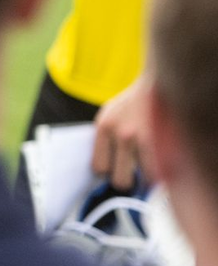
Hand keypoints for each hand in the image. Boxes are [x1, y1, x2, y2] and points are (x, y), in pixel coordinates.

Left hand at [91, 75, 154, 191]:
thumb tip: (102, 172)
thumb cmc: (131, 104)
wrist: (157, 84)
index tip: (112, 170)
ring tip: (147, 169)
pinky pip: (163, 173)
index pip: (99, 167)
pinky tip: (160, 164)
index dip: (107, 172)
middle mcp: (123, 135)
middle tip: (131, 174)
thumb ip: (105, 140)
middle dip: (126, 180)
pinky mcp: (166, 143)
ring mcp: (147, 140)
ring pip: (145, 180)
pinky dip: (162, 173)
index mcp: (104, 127)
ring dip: (146, 178)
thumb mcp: (109, 115)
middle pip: (120, 180)